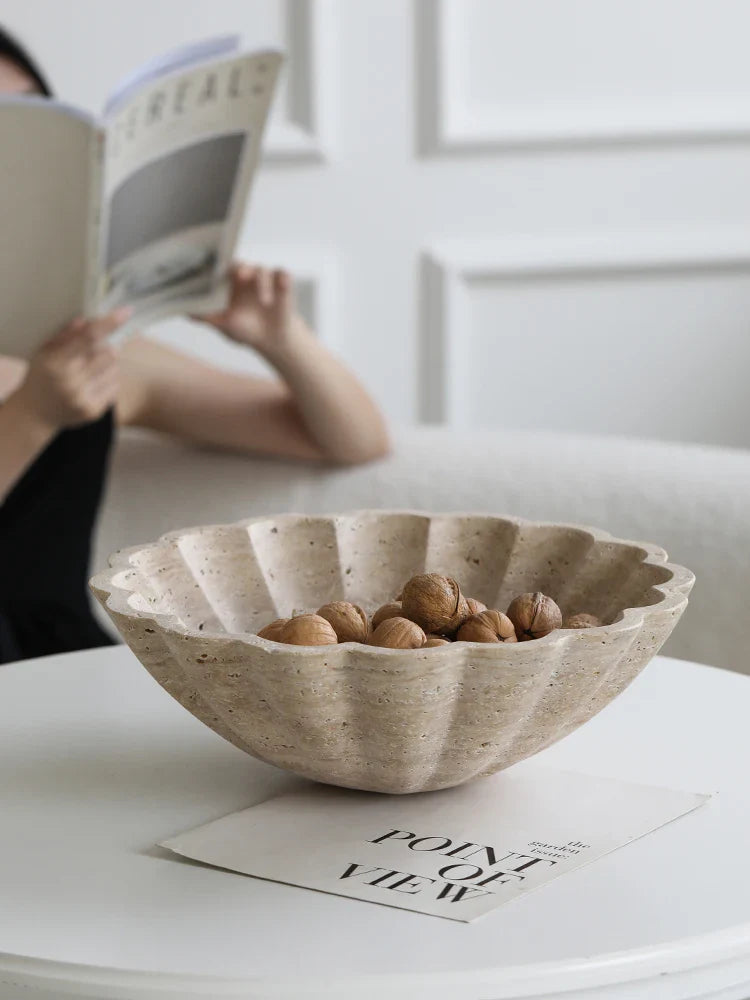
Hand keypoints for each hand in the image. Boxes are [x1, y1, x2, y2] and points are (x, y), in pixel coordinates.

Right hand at [14, 309, 129, 431]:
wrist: (35, 412)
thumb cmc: (42, 374)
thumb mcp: (45, 351)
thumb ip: (64, 335)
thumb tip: (85, 321)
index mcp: (54, 362)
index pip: (87, 338)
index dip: (108, 324)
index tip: (126, 312)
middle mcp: (69, 382)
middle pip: (107, 352)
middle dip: (103, 348)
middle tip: (89, 353)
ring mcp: (82, 399)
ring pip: (114, 369)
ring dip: (107, 365)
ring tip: (87, 370)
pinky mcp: (93, 411)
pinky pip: (115, 386)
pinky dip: (107, 381)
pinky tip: (90, 384)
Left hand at [195, 263, 303, 353]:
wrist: (270, 340)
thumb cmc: (244, 328)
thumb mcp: (223, 324)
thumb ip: (205, 316)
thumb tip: (184, 312)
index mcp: (227, 282)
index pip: (220, 267)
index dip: (217, 265)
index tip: (214, 266)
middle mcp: (245, 275)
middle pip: (241, 264)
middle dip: (240, 268)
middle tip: (239, 276)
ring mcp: (263, 278)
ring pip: (261, 270)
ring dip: (262, 282)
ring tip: (265, 302)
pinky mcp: (281, 283)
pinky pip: (282, 274)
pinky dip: (282, 278)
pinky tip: (282, 284)